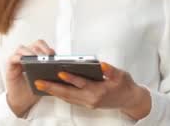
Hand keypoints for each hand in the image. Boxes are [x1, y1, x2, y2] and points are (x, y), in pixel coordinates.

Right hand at [6, 40, 55, 116]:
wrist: (22, 102)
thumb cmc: (33, 90)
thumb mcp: (45, 80)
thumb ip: (50, 72)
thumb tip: (61, 67)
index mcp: (36, 57)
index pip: (43, 46)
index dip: (49, 49)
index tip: (54, 56)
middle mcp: (27, 56)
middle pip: (35, 44)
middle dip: (42, 48)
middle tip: (47, 57)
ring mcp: (18, 60)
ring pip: (22, 48)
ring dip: (30, 53)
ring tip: (36, 60)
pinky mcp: (10, 66)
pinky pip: (13, 58)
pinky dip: (19, 58)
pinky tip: (24, 62)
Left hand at [34, 62, 151, 119]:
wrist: (130, 100)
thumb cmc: (125, 85)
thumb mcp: (121, 75)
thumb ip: (110, 70)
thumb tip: (102, 65)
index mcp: (100, 90)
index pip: (82, 84)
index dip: (71, 79)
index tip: (60, 73)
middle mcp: (91, 99)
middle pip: (69, 93)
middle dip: (53, 88)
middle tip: (38, 82)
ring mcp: (88, 103)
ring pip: (67, 98)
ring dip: (53, 92)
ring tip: (40, 84)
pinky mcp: (87, 104)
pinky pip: (70, 100)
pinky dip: (60, 95)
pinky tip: (52, 89)